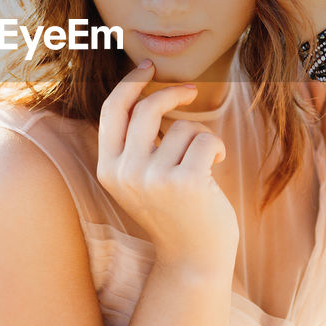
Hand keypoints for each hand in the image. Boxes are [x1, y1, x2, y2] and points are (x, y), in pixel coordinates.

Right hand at [96, 60, 238, 272]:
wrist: (193, 259)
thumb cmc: (174, 211)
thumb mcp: (142, 179)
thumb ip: (137, 144)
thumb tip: (148, 94)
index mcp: (108, 169)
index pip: (113, 111)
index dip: (130, 83)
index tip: (148, 67)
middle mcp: (125, 173)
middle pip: (146, 108)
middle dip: (172, 93)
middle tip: (191, 90)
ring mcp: (153, 178)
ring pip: (183, 127)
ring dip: (200, 139)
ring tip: (203, 165)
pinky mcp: (184, 182)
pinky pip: (206, 140)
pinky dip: (217, 149)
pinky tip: (215, 171)